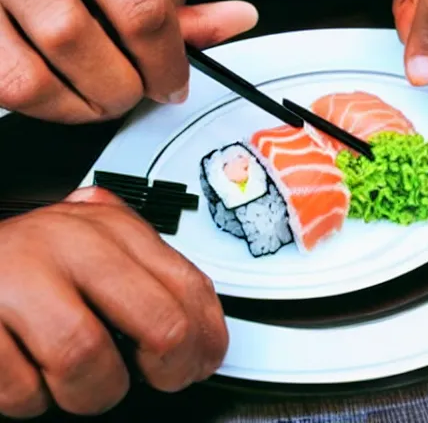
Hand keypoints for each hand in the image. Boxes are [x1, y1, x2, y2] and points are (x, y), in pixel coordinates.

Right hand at [0, 0, 257, 122]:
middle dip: (123, 91)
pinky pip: (6, 88)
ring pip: (35, 79)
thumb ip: (180, 1)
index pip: (143, 13)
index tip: (173, 86)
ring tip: (98, 96)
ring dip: (81, 107)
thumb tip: (237, 20)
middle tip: (133, 90)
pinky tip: (60, 91)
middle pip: (82, 47)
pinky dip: (44, 105)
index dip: (167, 68)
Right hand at [0, 187, 226, 417]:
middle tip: (159, 379)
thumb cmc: (38, 259)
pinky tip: (31, 371)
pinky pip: (23, 386)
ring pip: (89, 359)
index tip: (203, 360)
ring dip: (92, 391)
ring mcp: (26, 275)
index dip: (207, 337)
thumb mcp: (100, 247)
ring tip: (81, 380)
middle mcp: (75, 243)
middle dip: (171, 370)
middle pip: (159, 322)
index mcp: (115, 227)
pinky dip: (31, 397)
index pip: (190, 285)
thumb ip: (147, 274)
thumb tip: (202, 323)